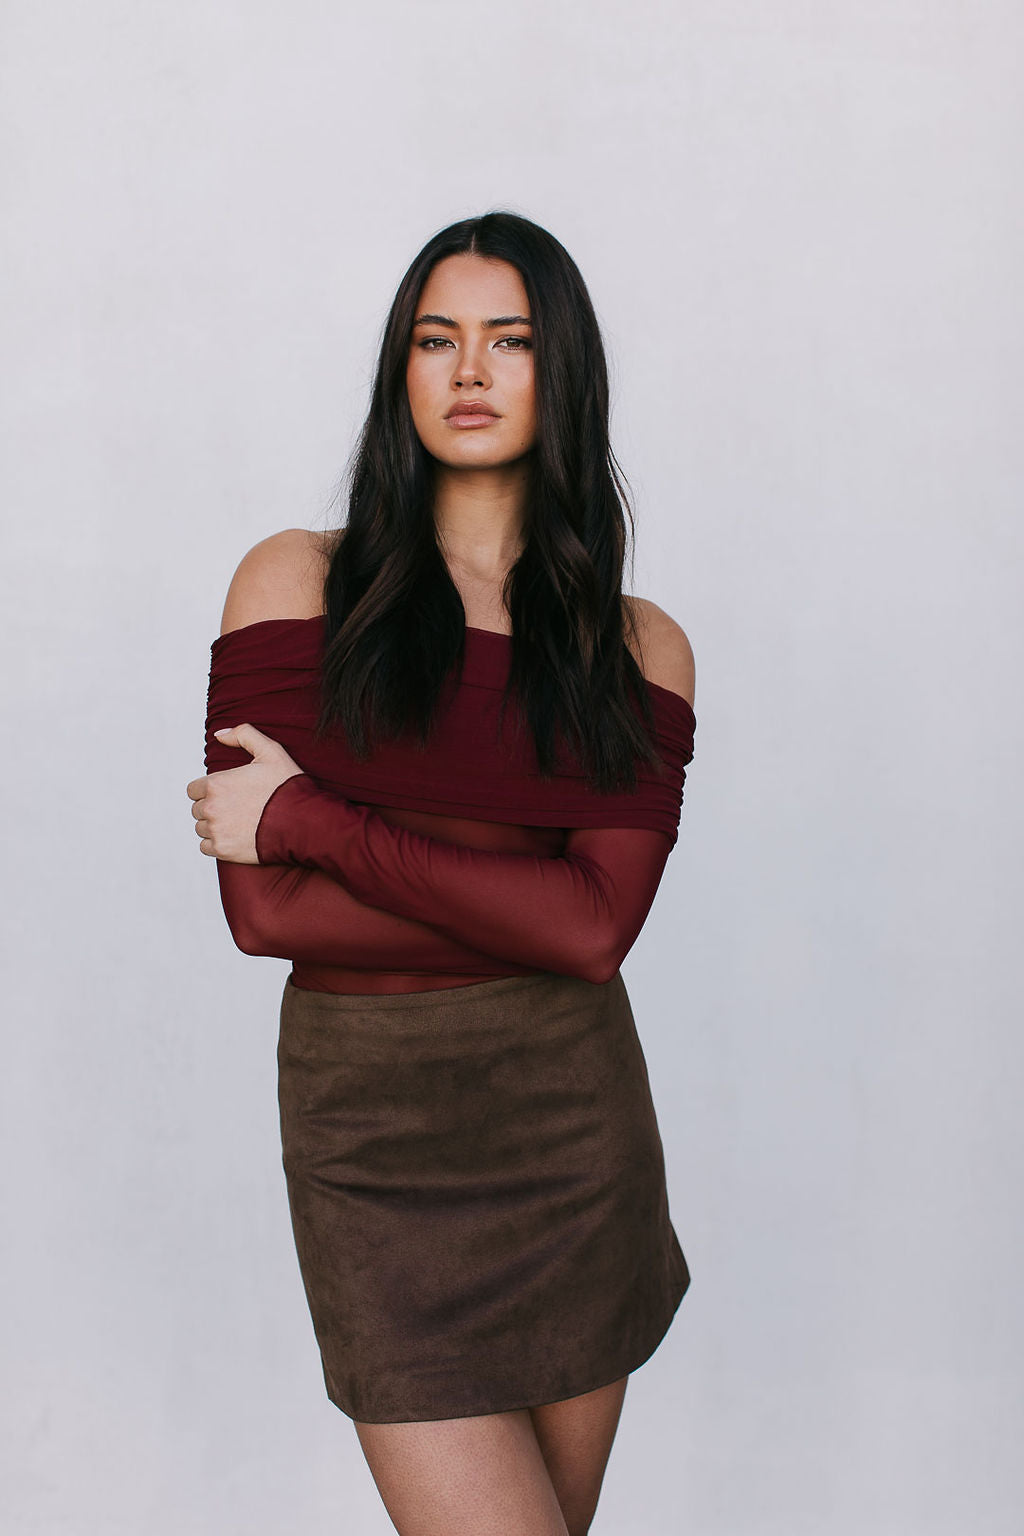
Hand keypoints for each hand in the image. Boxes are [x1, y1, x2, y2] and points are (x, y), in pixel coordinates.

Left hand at [187, 723, 305, 863]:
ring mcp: (216, 831)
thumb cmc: (287, 787)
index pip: (194, 789)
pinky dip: (216, 844)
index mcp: (216, 784)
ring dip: (214, 826)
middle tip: (235, 808)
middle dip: (212, 808)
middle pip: (197, 809)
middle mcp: (211, 808)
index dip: (210, 790)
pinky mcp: (223, 850)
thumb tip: (219, 735)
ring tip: (237, 823)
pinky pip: (205, 847)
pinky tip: (234, 837)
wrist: (302, 822)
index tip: (227, 793)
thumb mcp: (271, 751)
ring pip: (201, 828)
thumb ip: (243, 734)